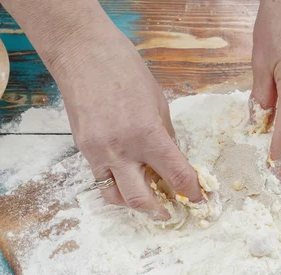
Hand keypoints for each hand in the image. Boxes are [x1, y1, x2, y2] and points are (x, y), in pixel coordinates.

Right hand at [51, 22, 202, 217]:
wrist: (84, 56)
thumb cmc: (126, 71)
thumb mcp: (159, 103)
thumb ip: (165, 137)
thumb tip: (172, 161)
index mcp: (148, 134)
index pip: (176, 175)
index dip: (191, 192)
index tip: (197, 197)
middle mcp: (121, 150)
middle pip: (141, 200)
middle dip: (159, 212)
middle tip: (170, 212)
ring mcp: (98, 153)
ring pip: (114, 197)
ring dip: (132, 205)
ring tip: (145, 200)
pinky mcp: (83, 150)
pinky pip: (100, 178)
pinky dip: (115, 185)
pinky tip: (126, 178)